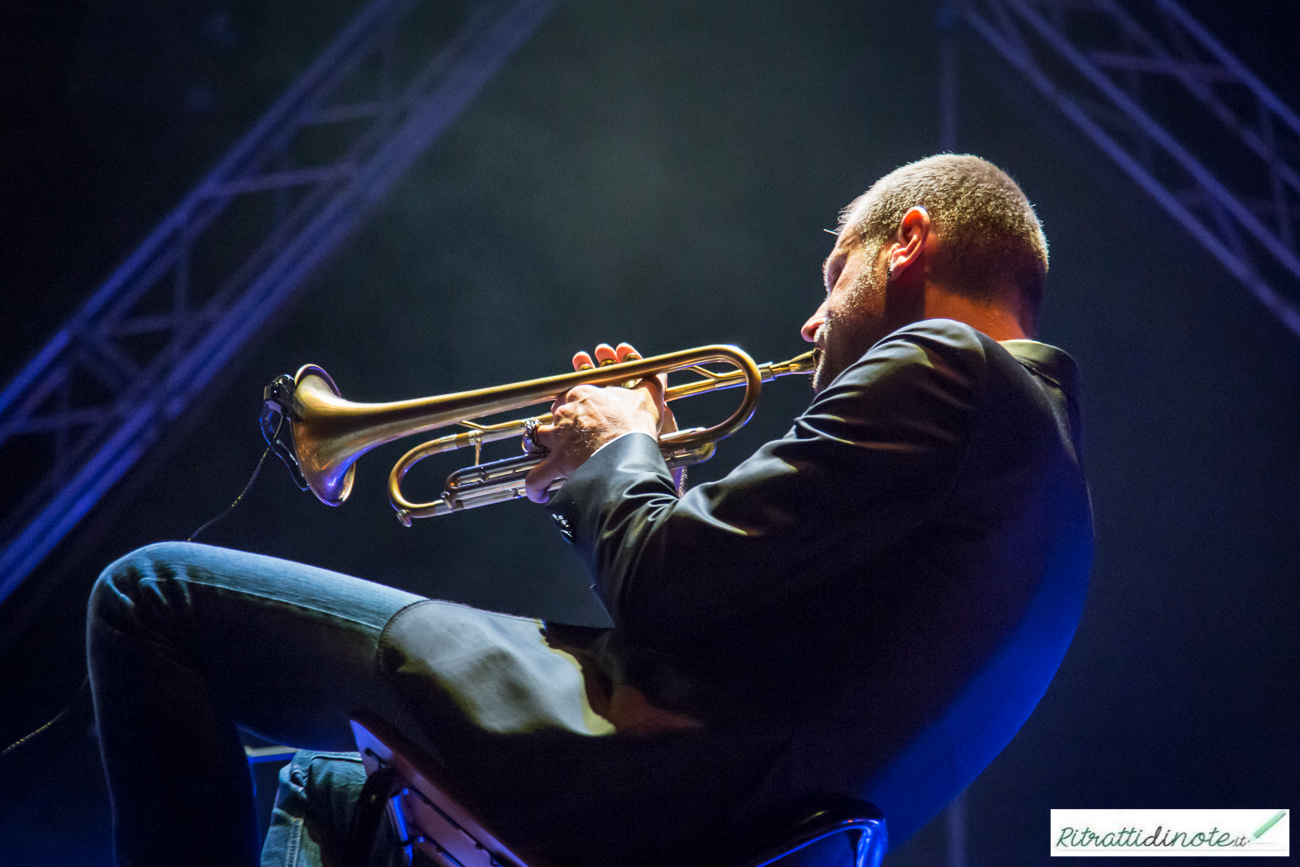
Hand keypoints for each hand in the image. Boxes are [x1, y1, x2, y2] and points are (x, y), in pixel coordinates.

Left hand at [524, 343, 666, 503]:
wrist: (629, 451)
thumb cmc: (636, 423)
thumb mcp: (647, 397)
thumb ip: (650, 382)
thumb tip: (659, 373)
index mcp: (581, 394)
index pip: (570, 395)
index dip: (576, 406)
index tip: (584, 414)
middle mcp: (564, 413)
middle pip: (553, 416)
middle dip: (560, 426)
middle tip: (573, 436)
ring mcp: (557, 438)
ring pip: (539, 441)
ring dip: (543, 450)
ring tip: (552, 460)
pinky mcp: (557, 462)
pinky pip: (538, 476)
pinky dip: (536, 486)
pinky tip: (540, 494)